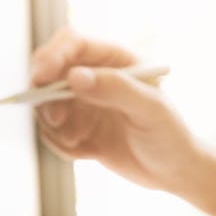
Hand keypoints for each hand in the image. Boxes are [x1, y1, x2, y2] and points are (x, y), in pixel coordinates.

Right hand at [29, 28, 197, 191]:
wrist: (173, 172)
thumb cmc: (170, 136)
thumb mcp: (150, 110)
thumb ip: (115, 89)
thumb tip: (74, 76)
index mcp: (115, 59)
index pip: (72, 43)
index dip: (51, 55)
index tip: (42, 78)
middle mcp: (95, 75)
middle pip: (48, 70)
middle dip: (45, 96)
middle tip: (58, 121)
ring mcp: (83, 101)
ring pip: (44, 103)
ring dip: (54, 125)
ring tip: (81, 142)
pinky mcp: (76, 125)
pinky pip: (50, 131)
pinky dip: (60, 144)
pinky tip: (88, 152)